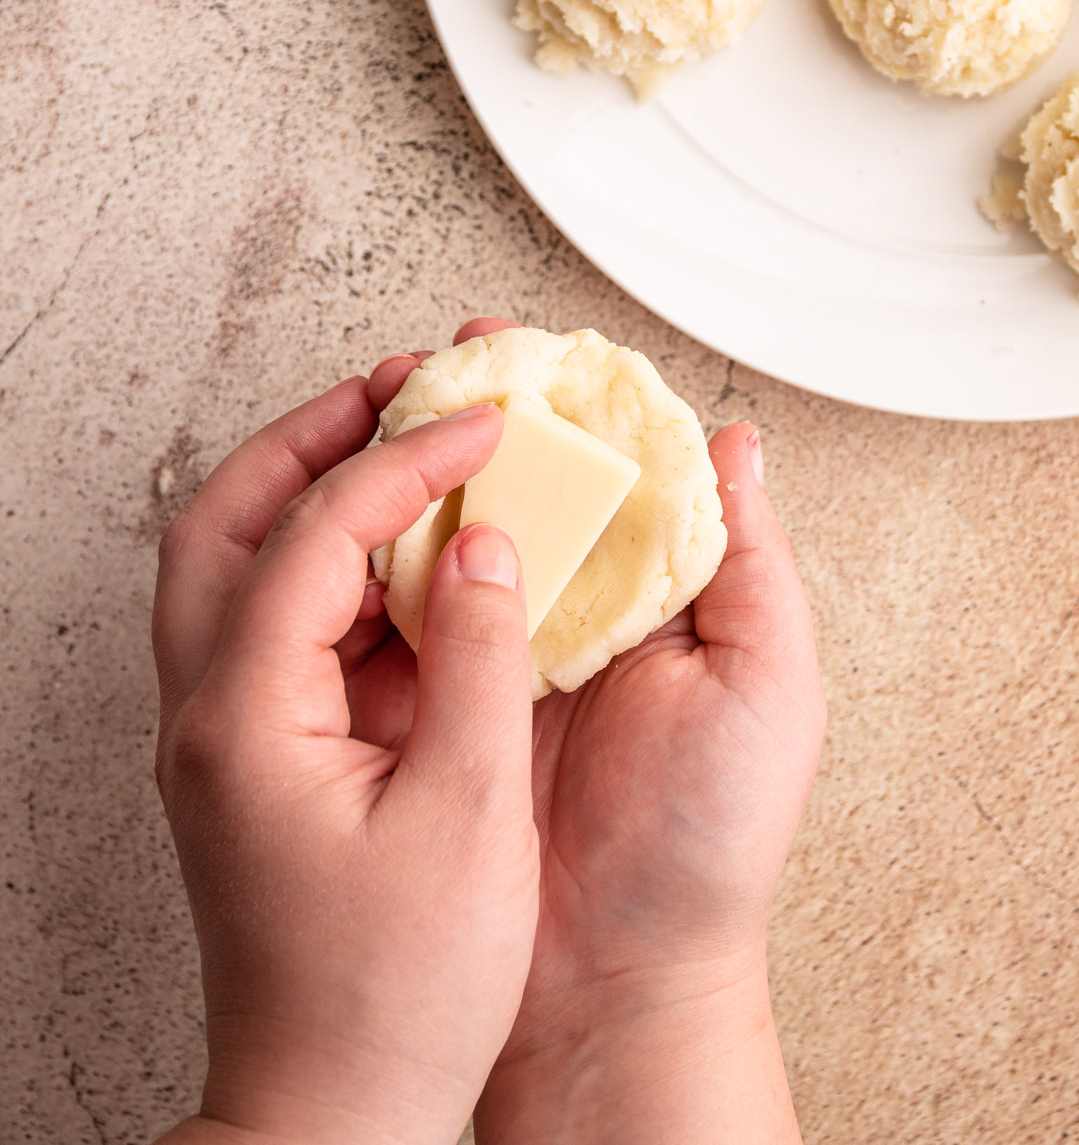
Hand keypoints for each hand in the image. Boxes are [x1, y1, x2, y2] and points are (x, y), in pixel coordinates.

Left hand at [152, 370, 538, 1144]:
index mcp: (245, 717)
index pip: (317, 531)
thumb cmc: (393, 997)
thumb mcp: (466, 817)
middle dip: (311, 439)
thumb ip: (475, 657)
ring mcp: (225, 736)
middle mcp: (209, 713)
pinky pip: (282, 623)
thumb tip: (483, 541)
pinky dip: (338, 567)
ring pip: (238, 565)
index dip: (408, 461)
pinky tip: (416, 562)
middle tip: (394, 389)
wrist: (331, 1115)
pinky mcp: (260, 759)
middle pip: (225, 520)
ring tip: (402, 447)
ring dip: (314, 492)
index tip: (485, 424)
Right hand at [418, 321, 826, 1144]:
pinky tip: (373, 506)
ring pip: (470, 533)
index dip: (580, 406)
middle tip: (451, 360)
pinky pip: (418, 609)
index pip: (619, 474)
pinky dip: (396, 554)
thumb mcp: (769, 688)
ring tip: (402, 407)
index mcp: (661, 598)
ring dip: (437, 469)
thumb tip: (737, 443)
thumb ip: (752, 564)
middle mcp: (582, 613)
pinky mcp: (445, 698)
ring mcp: (507, 653)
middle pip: (534, 489)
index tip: (536, 351)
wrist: (617, 980)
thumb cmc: (712, 844)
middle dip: (492, 420)